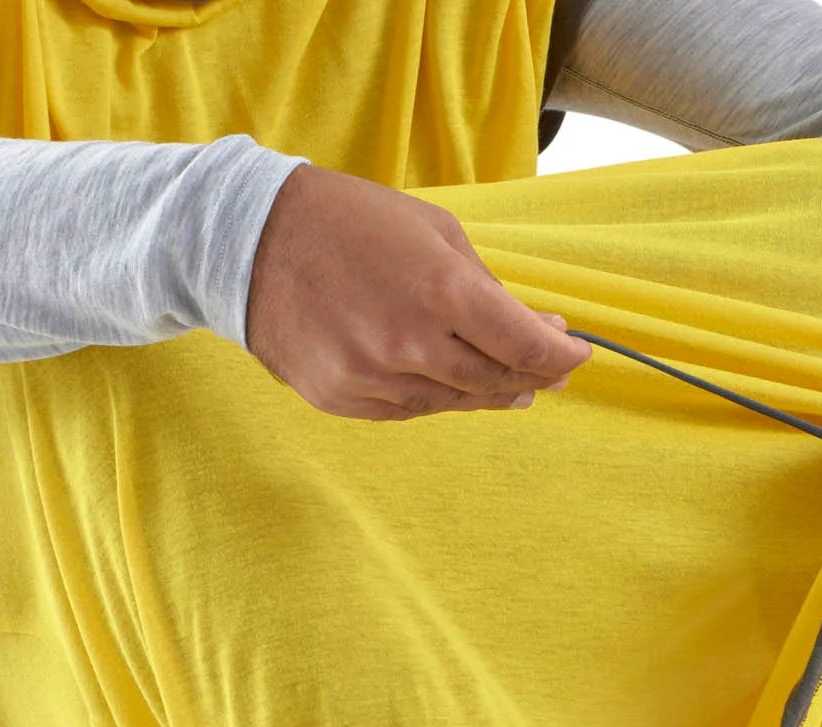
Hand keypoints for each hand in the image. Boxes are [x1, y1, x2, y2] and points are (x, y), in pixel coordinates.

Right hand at [245, 163, 591, 420]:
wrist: (244, 239)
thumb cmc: (348, 222)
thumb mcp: (432, 230)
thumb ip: (487, 287)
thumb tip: (539, 329)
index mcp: (441, 291)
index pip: (524, 345)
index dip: (560, 356)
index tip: (577, 354)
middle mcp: (410, 343)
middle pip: (496, 381)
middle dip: (532, 376)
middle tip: (550, 371)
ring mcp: (373, 378)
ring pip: (455, 402)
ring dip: (488, 391)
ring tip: (507, 381)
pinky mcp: (344, 399)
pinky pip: (410, 410)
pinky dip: (437, 397)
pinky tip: (446, 381)